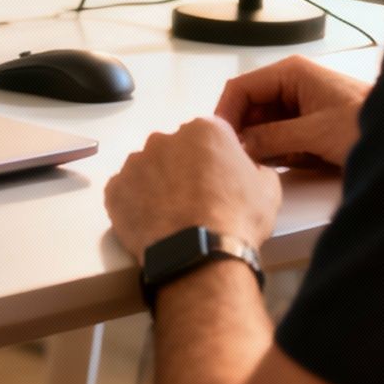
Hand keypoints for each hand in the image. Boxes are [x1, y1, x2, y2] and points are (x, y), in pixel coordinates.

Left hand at [103, 117, 279, 263]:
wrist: (199, 254)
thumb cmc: (235, 219)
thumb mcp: (267, 189)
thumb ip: (256, 168)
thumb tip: (250, 170)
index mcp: (204, 130)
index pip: (210, 135)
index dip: (216, 158)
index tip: (219, 179)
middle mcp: (165, 138)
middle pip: (175, 149)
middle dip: (183, 169)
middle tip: (196, 200)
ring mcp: (136, 163)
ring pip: (148, 169)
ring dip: (158, 185)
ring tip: (174, 215)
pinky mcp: (115, 189)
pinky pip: (125, 191)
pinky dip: (135, 204)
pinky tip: (153, 222)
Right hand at [216, 55, 371, 169]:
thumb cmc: (367, 122)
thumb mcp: (314, 133)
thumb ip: (272, 138)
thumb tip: (240, 145)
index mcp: (291, 73)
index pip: (241, 88)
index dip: (226, 114)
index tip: (220, 139)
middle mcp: (292, 86)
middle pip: (250, 109)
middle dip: (245, 134)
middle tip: (239, 159)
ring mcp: (299, 107)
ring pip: (263, 127)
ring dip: (263, 146)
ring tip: (266, 163)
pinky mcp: (308, 127)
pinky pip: (279, 139)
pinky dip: (279, 153)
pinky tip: (288, 162)